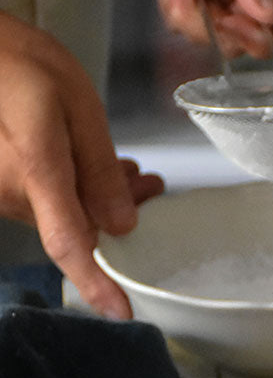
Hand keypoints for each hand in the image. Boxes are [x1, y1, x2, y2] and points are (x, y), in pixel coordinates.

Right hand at [0, 13, 163, 318]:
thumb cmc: (19, 65)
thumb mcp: (73, 104)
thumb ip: (98, 166)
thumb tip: (121, 224)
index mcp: (34, 174)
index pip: (68, 244)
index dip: (96, 283)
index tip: (121, 313)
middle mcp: (11, 194)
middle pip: (78, 229)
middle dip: (120, 214)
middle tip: (152, 183)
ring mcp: (2, 194)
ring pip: (66, 215)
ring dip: (100, 198)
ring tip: (131, 170)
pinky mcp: (1, 188)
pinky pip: (47, 201)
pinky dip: (76, 189)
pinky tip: (94, 164)